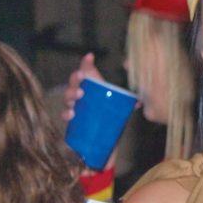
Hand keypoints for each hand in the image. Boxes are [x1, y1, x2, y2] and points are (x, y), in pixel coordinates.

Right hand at [65, 53, 118, 174]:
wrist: (106, 145)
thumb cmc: (112, 121)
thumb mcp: (121, 110)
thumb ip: (128, 104)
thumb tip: (138, 102)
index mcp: (94, 90)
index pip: (88, 72)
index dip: (86, 64)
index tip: (90, 57)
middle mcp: (83, 97)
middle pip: (74, 82)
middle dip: (76, 79)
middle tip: (83, 79)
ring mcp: (76, 108)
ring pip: (68, 97)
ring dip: (71, 94)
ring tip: (79, 96)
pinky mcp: (72, 122)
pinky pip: (65, 115)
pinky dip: (66, 113)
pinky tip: (71, 114)